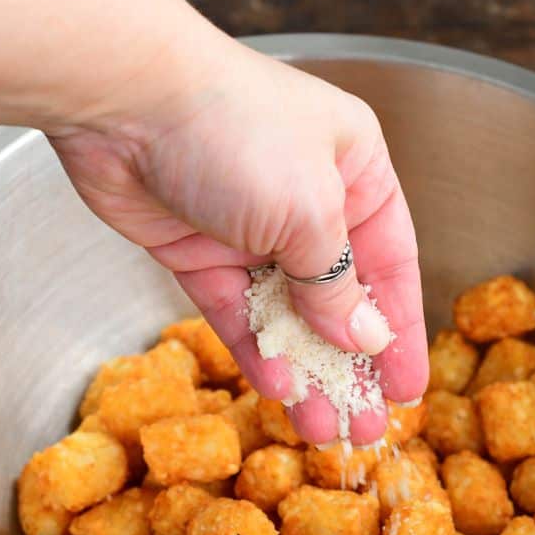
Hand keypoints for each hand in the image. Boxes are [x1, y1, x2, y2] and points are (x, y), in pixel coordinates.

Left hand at [50, 41, 427, 443]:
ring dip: (305, 370)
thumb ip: (337, 285)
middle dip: (352, 365)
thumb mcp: (311, 212)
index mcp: (356, 170)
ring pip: (286, 314)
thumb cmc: (237, 131)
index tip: (408, 389)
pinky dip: (255, 349)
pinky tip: (277, 389)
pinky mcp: (198, 251)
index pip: (391, 263)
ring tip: (324, 431)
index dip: (399, 330)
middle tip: (367, 428)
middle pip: (339, 297)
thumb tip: (367, 339)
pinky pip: (236, 311)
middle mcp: (308, 198)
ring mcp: (250, 226)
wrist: (126, 103)